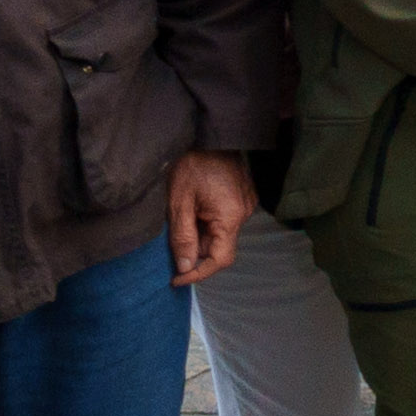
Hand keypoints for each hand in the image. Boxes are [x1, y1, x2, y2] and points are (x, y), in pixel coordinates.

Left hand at [166, 152, 257, 286]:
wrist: (212, 135)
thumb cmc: (193, 165)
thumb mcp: (179, 203)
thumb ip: (182, 237)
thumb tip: (184, 267)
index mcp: (230, 217)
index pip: (220, 259)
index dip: (198, 274)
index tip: (176, 279)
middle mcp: (243, 214)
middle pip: (219, 247)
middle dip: (194, 250)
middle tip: (170, 241)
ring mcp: (245, 205)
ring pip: (220, 234)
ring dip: (200, 235)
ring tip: (181, 218)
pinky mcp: (242, 198)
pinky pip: (224, 221)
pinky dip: (207, 223)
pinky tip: (194, 208)